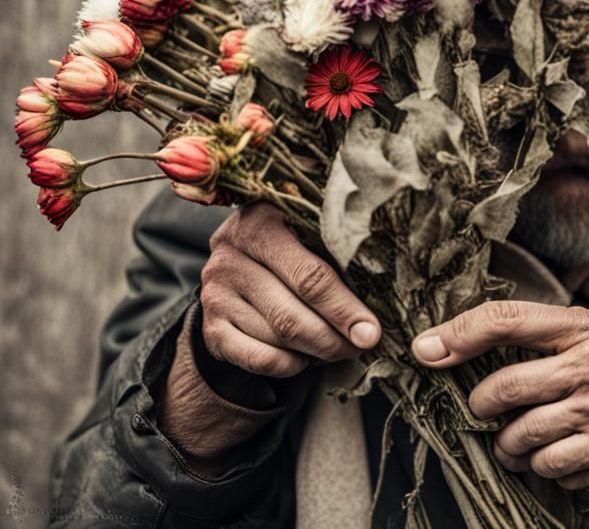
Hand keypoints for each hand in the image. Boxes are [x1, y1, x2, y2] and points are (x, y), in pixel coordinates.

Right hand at [199, 202, 380, 376]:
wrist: (238, 258)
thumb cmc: (291, 242)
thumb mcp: (307, 233)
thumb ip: (336, 255)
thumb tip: (377, 305)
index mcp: (260, 223)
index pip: (309, 276)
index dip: (343, 308)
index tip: (371, 331)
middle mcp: (229, 257)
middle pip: (292, 313)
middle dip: (333, 337)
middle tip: (361, 345)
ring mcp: (216, 294)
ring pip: (277, 338)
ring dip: (315, 350)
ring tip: (338, 345)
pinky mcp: (211, 328)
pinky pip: (258, 359)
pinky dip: (289, 365)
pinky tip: (305, 356)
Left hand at [411, 300, 588, 490]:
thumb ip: (538, 333)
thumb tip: (461, 341)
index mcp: (582, 326)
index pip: (507, 321)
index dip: (459, 334)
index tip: (426, 349)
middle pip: (504, 388)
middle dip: (482, 404)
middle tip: (485, 406)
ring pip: (519, 436)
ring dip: (507, 443)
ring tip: (518, 435)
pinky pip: (547, 468)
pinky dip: (542, 466)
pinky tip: (556, 451)